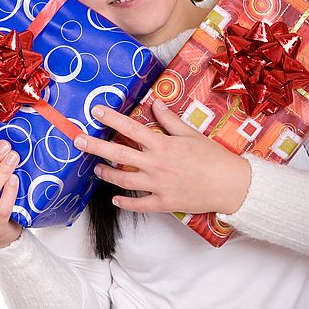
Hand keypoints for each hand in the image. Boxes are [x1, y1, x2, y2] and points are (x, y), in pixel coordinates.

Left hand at [74, 100, 250, 214]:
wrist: (230, 185)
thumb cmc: (213, 158)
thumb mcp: (192, 134)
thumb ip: (171, 120)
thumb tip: (156, 104)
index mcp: (163, 145)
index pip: (131, 128)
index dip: (112, 118)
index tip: (96, 111)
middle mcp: (156, 164)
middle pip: (119, 154)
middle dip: (96, 146)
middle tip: (78, 140)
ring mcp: (157, 185)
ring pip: (123, 180)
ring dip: (107, 174)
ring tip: (96, 169)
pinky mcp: (163, 202)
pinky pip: (138, 204)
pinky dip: (125, 202)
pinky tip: (115, 199)